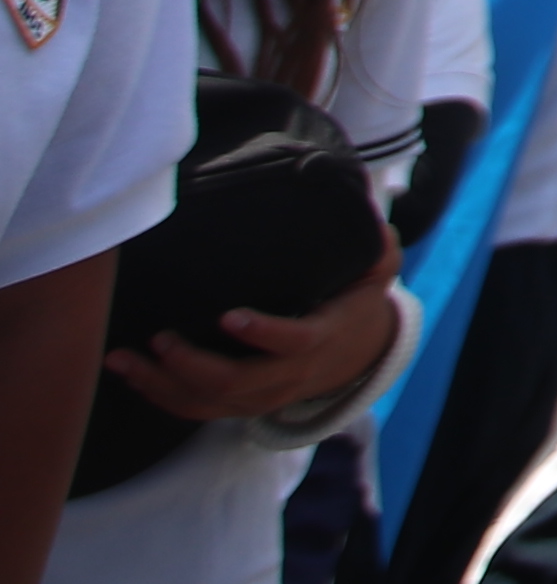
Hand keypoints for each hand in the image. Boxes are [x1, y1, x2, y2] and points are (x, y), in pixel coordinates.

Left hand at [106, 260, 398, 421]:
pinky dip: (159, 395)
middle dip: (191, 364)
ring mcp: (261, 397)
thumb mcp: (376, 270)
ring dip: (161, 383)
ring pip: (205, 402)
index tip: (228, 316)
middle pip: (235, 382)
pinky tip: (131, 374)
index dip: (262, 333)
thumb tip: (366, 200)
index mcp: (321, 338)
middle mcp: (289, 376)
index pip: (293, 342)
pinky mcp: (239, 407)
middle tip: (160, 338)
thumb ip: (376, 242)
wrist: (355, 355)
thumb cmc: (355, 301)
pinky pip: (194, 412)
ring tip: (125, 358)